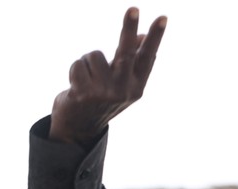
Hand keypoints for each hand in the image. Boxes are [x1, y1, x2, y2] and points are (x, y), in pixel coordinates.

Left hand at [49, 7, 166, 145]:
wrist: (77, 128)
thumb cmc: (100, 101)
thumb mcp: (120, 85)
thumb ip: (131, 62)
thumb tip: (141, 36)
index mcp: (136, 87)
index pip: (147, 57)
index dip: (154, 37)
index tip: (162, 17)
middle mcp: (122, 91)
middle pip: (125, 53)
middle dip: (128, 29)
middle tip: (132, 8)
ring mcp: (102, 94)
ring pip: (94, 56)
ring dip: (87, 61)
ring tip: (86, 79)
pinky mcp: (82, 95)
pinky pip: (78, 65)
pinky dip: (75, 70)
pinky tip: (75, 84)